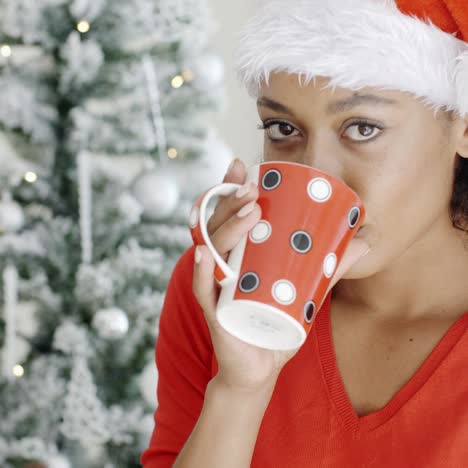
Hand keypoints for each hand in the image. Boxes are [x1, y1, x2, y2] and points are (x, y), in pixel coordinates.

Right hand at [192, 159, 369, 393]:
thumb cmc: (278, 325)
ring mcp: (216, 286)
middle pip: (219, 225)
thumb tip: (363, 242)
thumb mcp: (305, 291)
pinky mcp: (215, 312)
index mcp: (240, 253)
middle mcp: (223, 265)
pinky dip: (200, 272)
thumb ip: (330, 267)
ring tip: (250, 213)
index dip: (230, 188)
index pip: (230, 214)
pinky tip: (204, 254)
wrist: (261, 366)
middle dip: (232, 203)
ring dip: (226, 229)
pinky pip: (202, 289)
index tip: (243, 167)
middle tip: (254, 189)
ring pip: (211, 251)